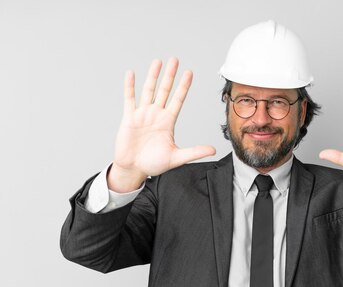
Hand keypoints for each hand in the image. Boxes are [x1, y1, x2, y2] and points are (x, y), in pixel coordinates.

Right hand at [109, 58, 215, 191]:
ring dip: (153, 76)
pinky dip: (130, 86)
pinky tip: (131, 74)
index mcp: (168, 122)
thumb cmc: (153, 164)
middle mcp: (156, 115)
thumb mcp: (176, 158)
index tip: (189, 73)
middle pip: (165, 90)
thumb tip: (213, 150)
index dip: (183, 86)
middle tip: (175, 60)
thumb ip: (194, 152)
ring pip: (149, 91)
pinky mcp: (129, 118)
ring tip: (158, 62)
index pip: (178, 100)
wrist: (133, 169)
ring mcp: (143, 115)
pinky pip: (129, 99)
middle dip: (170, 75)